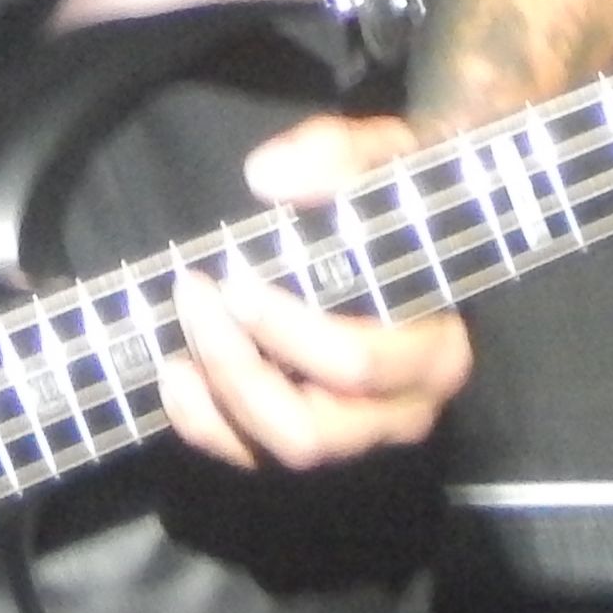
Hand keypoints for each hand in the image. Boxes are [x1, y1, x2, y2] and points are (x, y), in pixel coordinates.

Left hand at [158, 113, 472, 471]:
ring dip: (216, 398)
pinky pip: (255, 455)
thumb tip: (268, 177)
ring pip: (278, 449)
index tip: (236, 281)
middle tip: (195, 298)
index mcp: (436, 350)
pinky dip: (207, 425)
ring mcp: (357, 433)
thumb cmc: (403, 198)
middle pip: (310, 430)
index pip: (357, 365)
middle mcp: (403, 409)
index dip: (287, 332)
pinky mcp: (316, 435)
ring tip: (177, 344)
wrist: (422, 230)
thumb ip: (340, 156)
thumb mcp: (387, 156)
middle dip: (237, 370)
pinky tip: (177, 376)